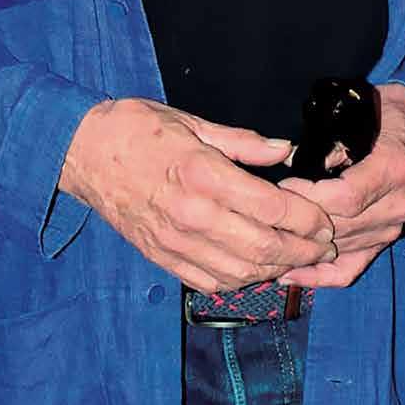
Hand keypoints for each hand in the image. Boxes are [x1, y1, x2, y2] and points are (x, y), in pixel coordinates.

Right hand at [58, 96, 336, 292]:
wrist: (80, 152)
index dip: (307, 219)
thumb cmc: (137, 129)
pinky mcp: (161, 256)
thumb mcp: (192, 122)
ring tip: (297, 260)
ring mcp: (174, 241)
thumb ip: (243, 143)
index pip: (272, 208)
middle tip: (323, 247)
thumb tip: (284, 150)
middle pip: (264, 247)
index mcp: (202, 173)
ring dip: (276, 270)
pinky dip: (242, 280)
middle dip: (303, 251)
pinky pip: (211, 281)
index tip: (324, 220)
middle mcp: (191, 213)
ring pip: (241, 271)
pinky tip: (257, 268)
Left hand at [274, 84, 404, 289]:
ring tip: (267, 241)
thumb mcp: (360, 117)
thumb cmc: (385, 119)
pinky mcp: (384, 243)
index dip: (307, 197)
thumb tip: (295, 164)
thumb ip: (331, 144)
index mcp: (392, 170)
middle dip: (298, 221)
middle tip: (266, 214)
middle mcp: (396, 205)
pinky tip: (289, 274)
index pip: (344, 198)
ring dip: (301, 247)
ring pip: (338, 249)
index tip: (281, 188)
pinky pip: (349, 269)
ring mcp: (392, 229)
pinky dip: (318, 276)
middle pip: (338, 227)